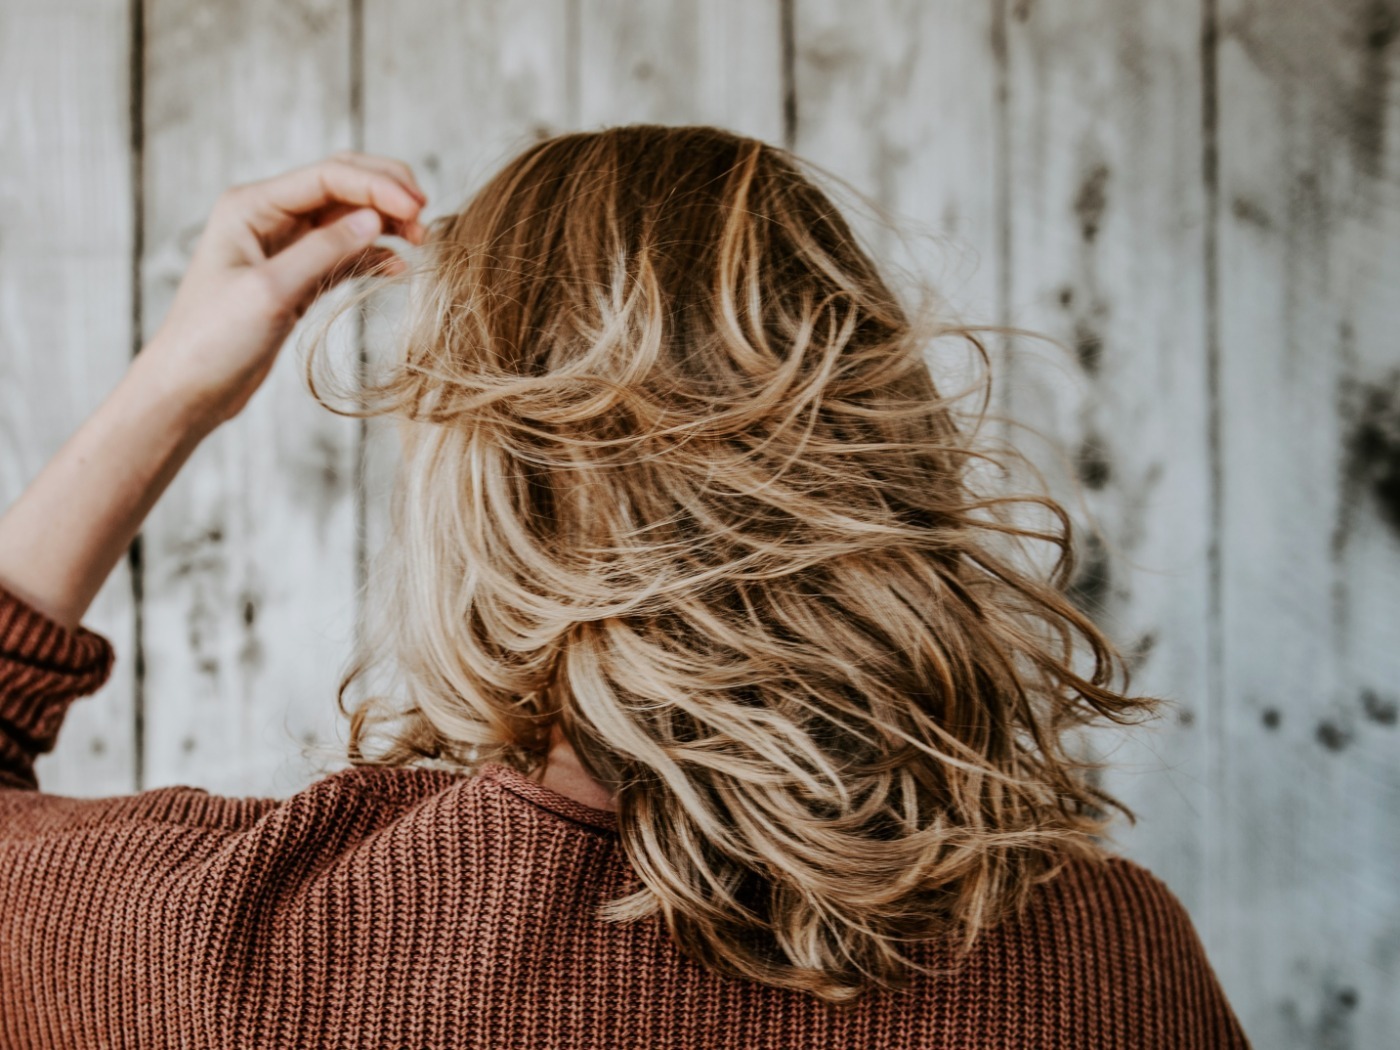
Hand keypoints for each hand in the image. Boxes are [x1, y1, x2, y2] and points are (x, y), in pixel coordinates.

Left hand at [139, 150, 428, 427]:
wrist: (187, 389)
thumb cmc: (213, 340)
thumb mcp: (271, 291)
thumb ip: (323, 251)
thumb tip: (374, 220)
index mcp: (251, 206)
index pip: (327, 177)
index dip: (377, 186)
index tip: (418, 209)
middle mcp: (268, 217)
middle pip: (340, 186)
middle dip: (386, 194)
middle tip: (426, 216)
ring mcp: (284, 247)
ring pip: (347, 219)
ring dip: (385, 225)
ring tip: (420, 243)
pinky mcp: (297, 278)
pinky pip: (344, 254)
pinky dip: (374, 257)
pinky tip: (397, 270)